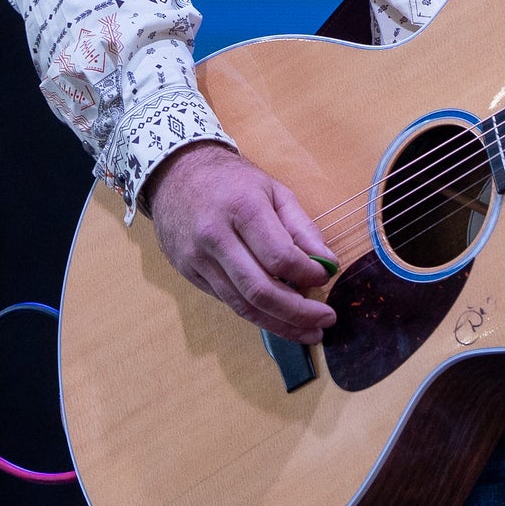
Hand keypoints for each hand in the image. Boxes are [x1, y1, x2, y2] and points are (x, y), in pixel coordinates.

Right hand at [145, 141, 338, 343]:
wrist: (176, 173)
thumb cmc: (232, 180)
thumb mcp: (274, 191)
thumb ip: (302, 227)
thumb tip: (328, 263)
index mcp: (242, 209)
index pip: (280, 256)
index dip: (307, 274)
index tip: (326, 277)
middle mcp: (215, 237)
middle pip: (259, 290)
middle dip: (297, 313)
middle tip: (325, 322)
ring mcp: (197, 259)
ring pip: (241, 305)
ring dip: (279, 324)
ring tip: (308, 332)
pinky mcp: (188, 273)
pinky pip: (227, 300)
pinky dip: (255, 313)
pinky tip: (278, 317)